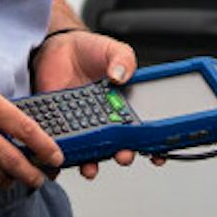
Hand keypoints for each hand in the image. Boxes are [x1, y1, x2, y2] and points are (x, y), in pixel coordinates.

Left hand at [29, 29, 162, 179]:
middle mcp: (106, 121)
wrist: (58, 49)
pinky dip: (64, 155)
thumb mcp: (113, 50)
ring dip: (92, 164)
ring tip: (92, 167)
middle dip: (123, 156)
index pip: (142, 130)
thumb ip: (123, 60)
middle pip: (118, 146)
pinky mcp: (62, 126)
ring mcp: (84, 125)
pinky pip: (64, 145)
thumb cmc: (90, 51)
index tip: (158, 154)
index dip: (152, 145)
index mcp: (125, 106)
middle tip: (123, 155)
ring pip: (91, 153)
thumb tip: (121, 75)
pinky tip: (63, 156)